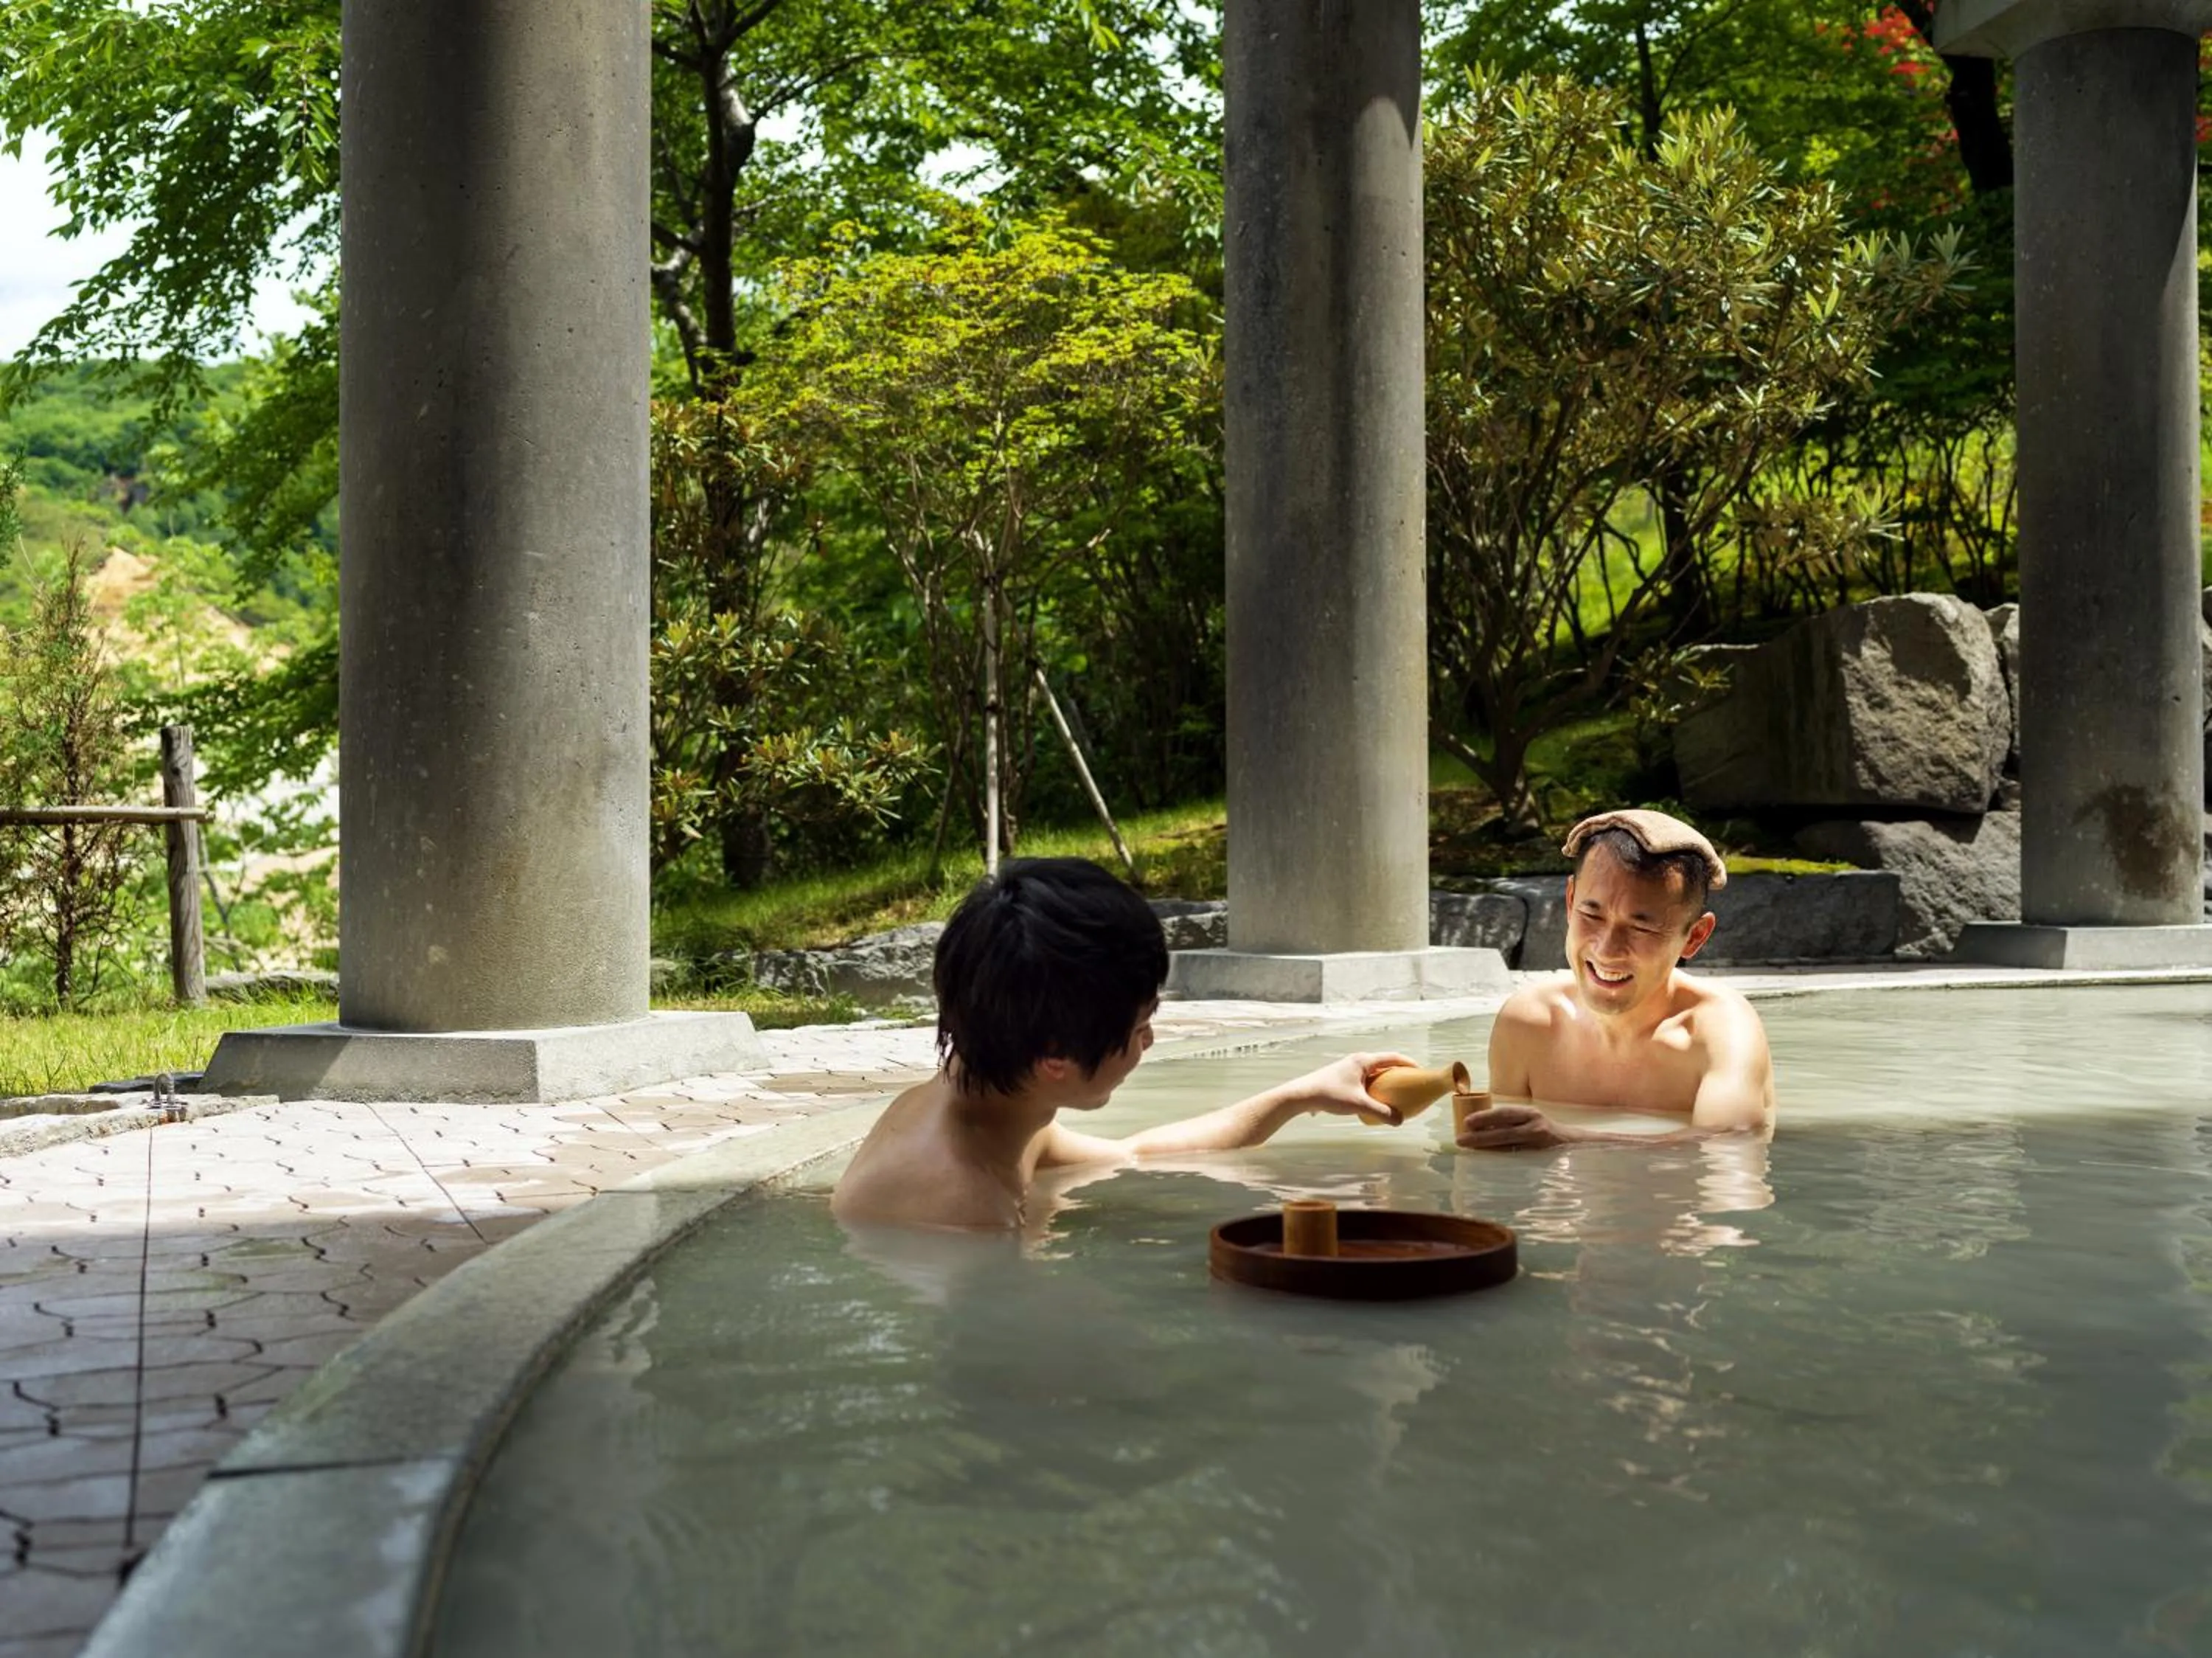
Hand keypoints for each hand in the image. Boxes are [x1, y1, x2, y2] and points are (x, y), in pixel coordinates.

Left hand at [1280, 1052, 1419, 1125]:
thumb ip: (1381, 1112)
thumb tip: (1400, 1120)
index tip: (1420, 1071)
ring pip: (1373, 1071)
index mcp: (1364, 1060)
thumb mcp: (1359, 1104)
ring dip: (1386, 1080)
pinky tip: (1375, 1099)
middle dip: (1399, 1072)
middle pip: (1384, 1063)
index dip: (1409, 1063)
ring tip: (1395, 1094)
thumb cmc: (1330, 1095)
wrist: (1301, 1095)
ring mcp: (1349, 1067)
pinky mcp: (1342, 1076)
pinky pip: (1365, 1078)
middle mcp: (1357, 1060)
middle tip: (1410, 1085)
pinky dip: (1374, 1085)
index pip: (1393, 1057)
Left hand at [1456, 1105, 1571, 1150]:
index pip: (1505, 1114)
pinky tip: (1487, 1162)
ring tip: (1469, 1150)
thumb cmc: (1545, 1130)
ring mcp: (1539, 1145)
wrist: (1574, 1144)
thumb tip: (1479, 1126)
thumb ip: (1510, 1121)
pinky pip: (1517, 1161)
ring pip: (1509, 1148)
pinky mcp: (1541, 1160)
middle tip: (1461, 1140)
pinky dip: (1501, 1161)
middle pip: (1504, 1133)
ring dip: (1487, 1149)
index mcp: (1530, 1114)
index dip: (1485, 1117)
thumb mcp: (1529, 1119)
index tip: (1467, 1122)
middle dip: (1480, 1137)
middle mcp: (1535, 1127)